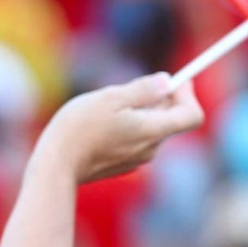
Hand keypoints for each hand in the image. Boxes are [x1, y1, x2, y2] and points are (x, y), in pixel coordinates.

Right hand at [38, 74, 203, 183]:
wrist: (54, 166)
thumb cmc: (79, 128)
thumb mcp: (110, 98)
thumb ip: (143, 90)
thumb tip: (167, 81)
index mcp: (152, 130)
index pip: (192, 115)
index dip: (188, 94)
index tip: (175, 80)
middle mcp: (150, 148)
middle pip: (169, 120)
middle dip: (157, 100)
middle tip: (128, 89)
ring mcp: (136, 159)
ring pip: (149, 129)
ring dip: (138, 114)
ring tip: (105, 108)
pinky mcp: (121, 165)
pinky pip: (134, 141)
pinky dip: (125, 128)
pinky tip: (99, 126)